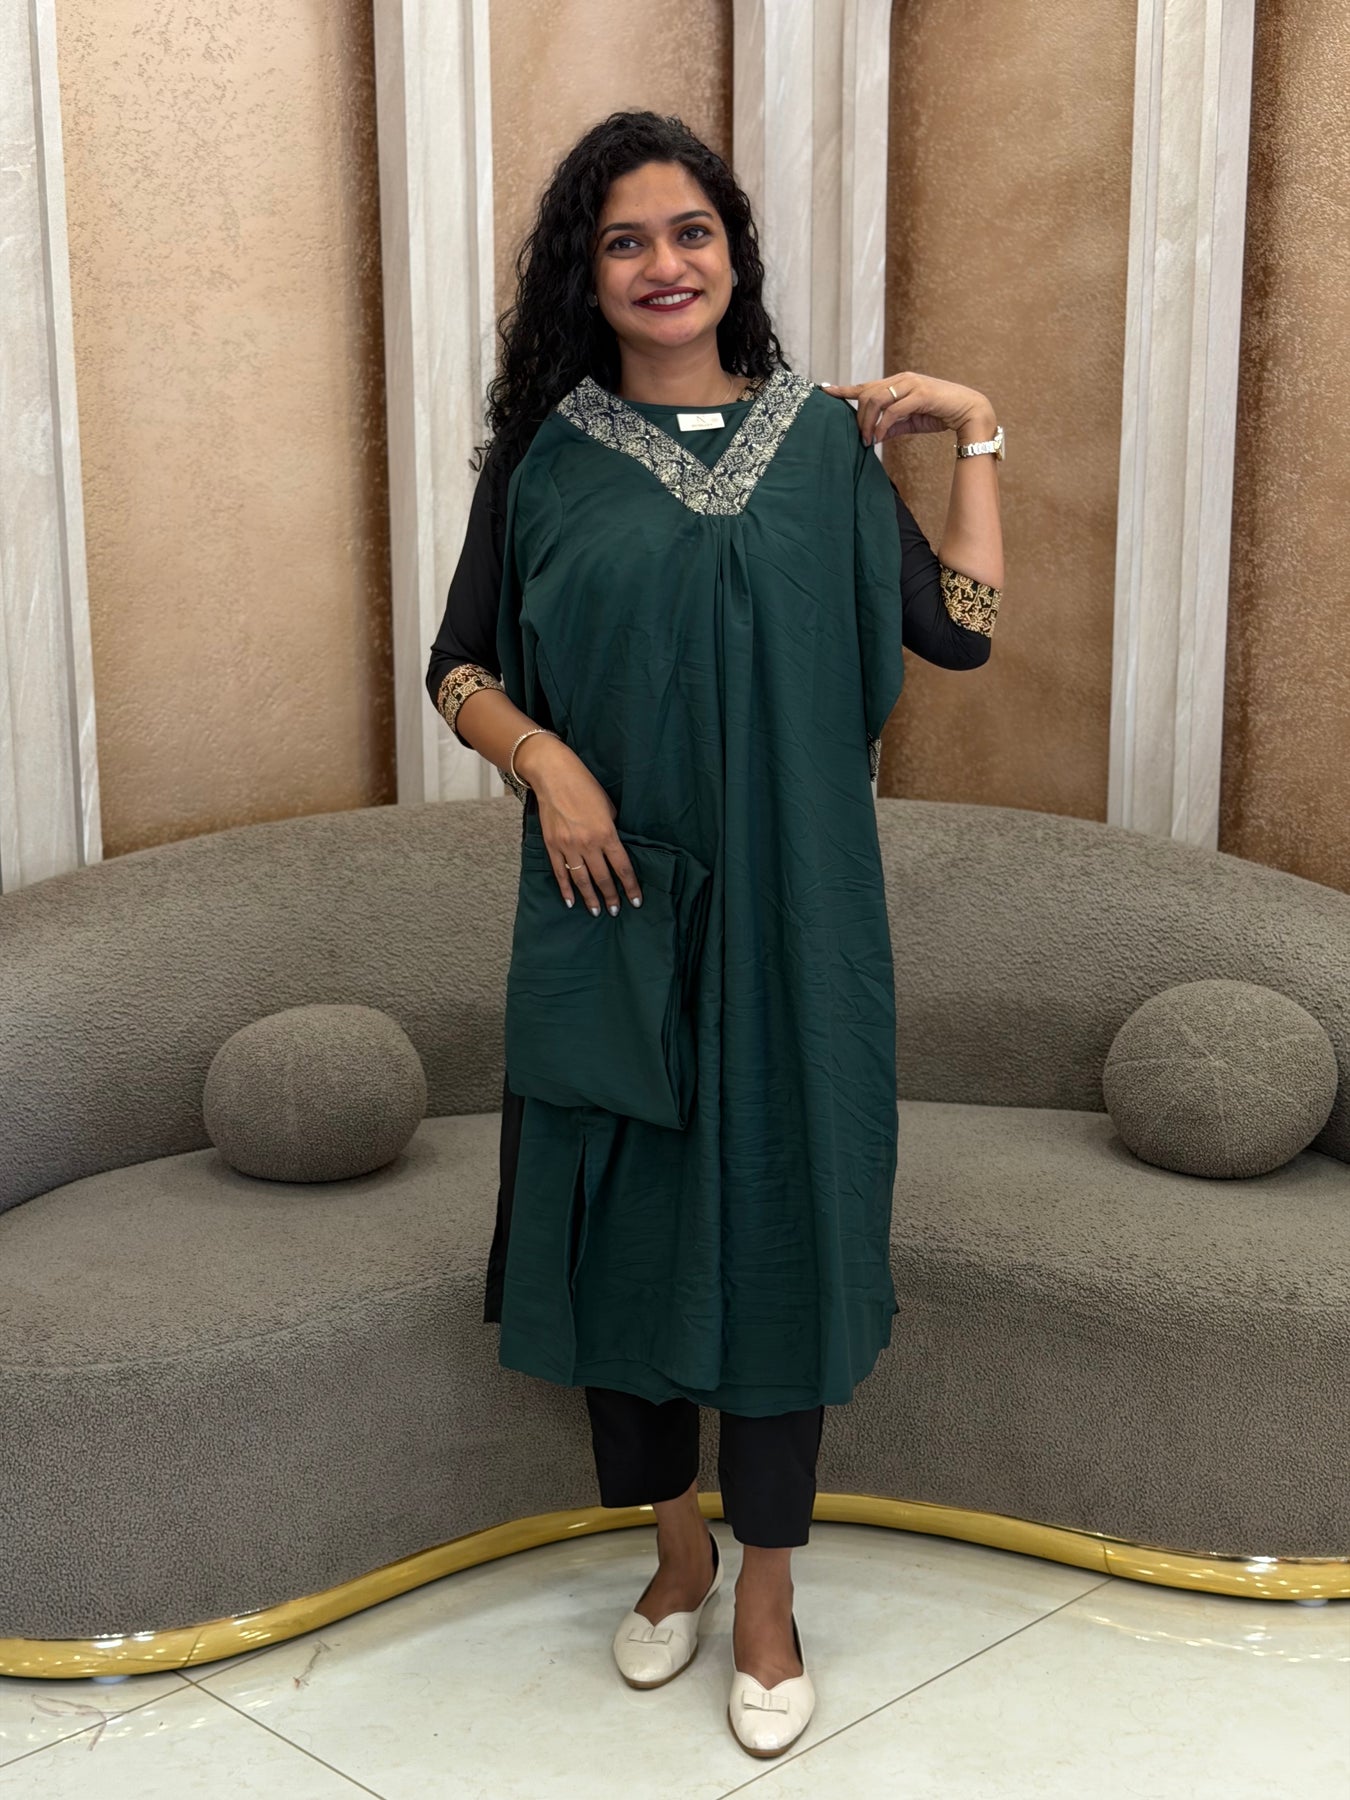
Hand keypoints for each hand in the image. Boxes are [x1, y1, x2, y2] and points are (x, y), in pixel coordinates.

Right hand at [514, 734, 643, 918]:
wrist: (553, 775)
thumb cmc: (585, 786)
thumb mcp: (608, 806)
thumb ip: (611, 829)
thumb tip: (614, 847)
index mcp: (606, 833)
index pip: (622, 867)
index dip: (630, 886)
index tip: (635, 901)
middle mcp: (588, 843)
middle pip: (602, 877)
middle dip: (610, 897)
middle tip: (615, 911)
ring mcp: (568, 846)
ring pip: (581, 879)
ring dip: (590, 898)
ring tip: (597, 912)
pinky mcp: (552, 845)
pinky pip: (559, 872)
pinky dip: (565, 889)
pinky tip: (571, 901)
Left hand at [821, 374, 995, 448]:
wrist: (968, 411)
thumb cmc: (939, 414)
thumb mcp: (908, 422)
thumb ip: (889, 426)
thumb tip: (870, 437)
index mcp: (897, 382)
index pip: (865, 385)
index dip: (844, 389)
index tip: (824, 390)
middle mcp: (901, 379)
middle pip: (867, 394)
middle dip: (858, 418)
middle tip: (860, 439)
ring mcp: (911, 384)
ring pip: (876, 400)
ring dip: (868, 423)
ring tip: (868, 440)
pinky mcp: (921, 394)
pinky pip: (893, 410)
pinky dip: (882, 426)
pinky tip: (878, 437)